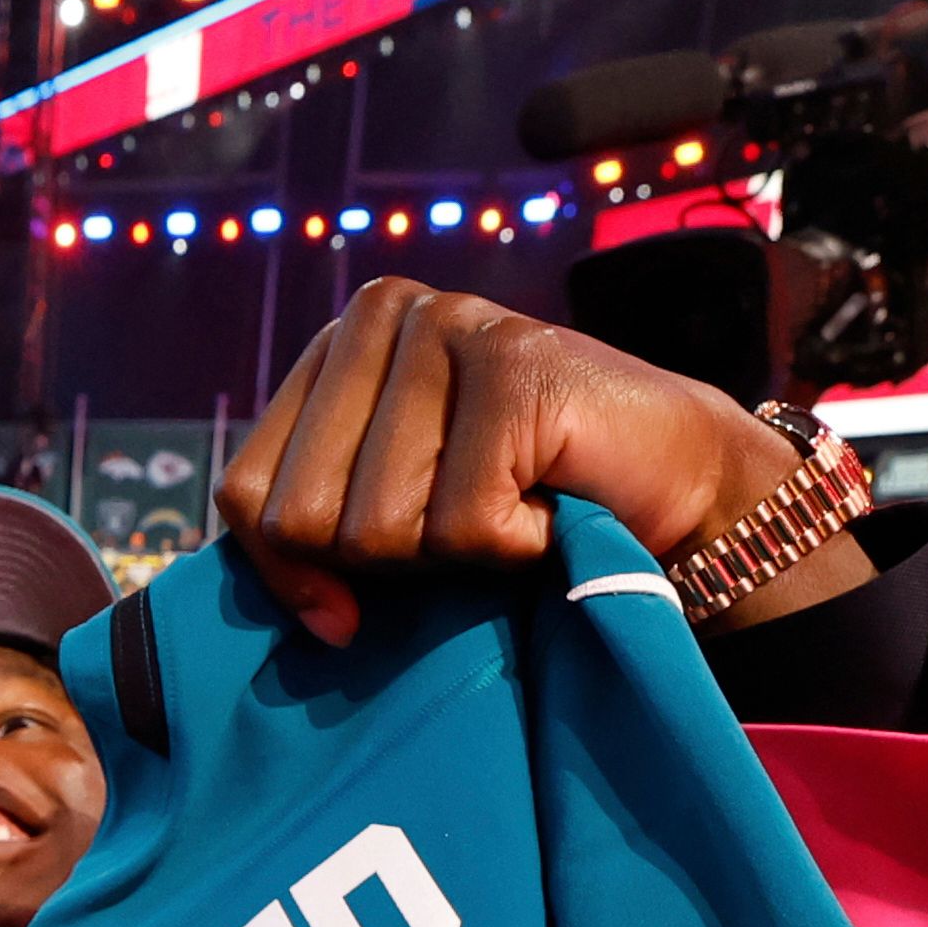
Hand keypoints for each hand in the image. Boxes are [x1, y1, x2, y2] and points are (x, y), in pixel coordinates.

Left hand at [217, 279, 811, 643]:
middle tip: (464, 528)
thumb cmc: (531, 506)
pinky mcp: (512, 368)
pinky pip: (461, 528)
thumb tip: (308, 612)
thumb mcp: (398, 512)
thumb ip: (319, 531)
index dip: (291, 577)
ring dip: (457, 556)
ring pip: (379, 528)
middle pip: (304, 517)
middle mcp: (381, 312)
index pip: (246, 492)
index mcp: (335, 344)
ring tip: (513, 506)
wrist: (682, 486)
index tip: (347, 614)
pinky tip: (552, 505)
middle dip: (385, 565)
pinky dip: (516, 549)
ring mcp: (448, 327)